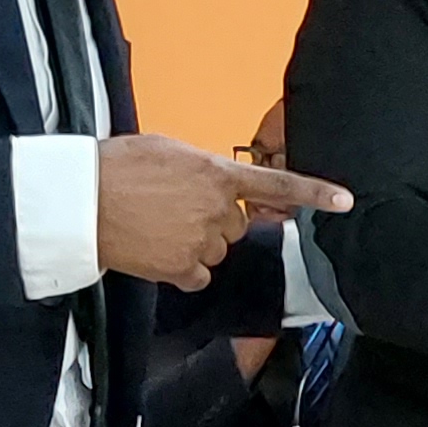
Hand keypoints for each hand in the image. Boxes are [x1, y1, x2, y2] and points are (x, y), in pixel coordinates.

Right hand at [99, 137, 345, 290]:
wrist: (82, 200)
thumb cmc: (117, 167)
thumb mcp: (168, 150)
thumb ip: (202, 168)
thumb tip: (211, 183)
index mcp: (217, 174)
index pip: (276, 183)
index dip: (314, 193)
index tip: (345, 201)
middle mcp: (218, 210)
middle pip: (238, 225)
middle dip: (216, 220)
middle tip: (176, 209)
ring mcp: (203, 242)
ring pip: (218, 250)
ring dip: (198, 243)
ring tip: (159, 227)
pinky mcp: (183, 269)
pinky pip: (199, 276)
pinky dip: (184, 269)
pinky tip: (159, 251)